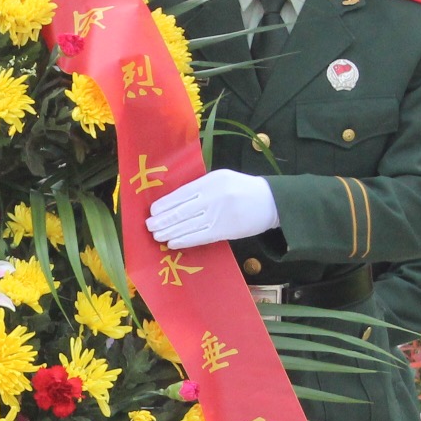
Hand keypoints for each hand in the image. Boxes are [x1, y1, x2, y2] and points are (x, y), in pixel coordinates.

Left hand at [146, 170, 278, 250]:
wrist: (271, 201)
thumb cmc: (243, 189)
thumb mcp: (222, 178)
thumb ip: (201, 186)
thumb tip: (175, 200)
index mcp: (212, 181)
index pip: (182, 193)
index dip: (165, 204)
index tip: (153, 211)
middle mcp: (214, 197)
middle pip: (182, 210)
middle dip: (163, 220)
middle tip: (149, 226)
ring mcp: (219, 214)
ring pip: (188, 225)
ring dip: (170, 232)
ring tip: (157, 236)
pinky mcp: (225, 230)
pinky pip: (200, 236)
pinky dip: (185, 240)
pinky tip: (173, 242)